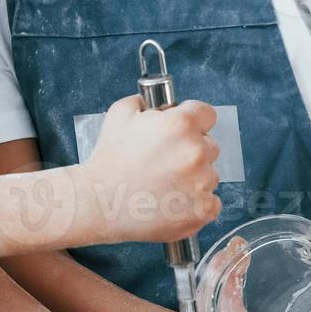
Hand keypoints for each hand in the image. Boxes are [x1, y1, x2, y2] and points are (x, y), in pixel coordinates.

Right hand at [76, 96, 222, 243]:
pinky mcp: (202, 210)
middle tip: (165, 162)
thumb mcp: (118, 115)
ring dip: (194, 178)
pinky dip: (196, 203)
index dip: (194, 122)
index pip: (207, 114)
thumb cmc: (107, 163)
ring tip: (164, 184)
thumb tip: (155, 103)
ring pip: (210, 175)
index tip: (183, 131)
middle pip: (210, 146)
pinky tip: (172, 201)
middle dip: (192, 151)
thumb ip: (144, 101)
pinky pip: (212, 202)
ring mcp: (201, 183)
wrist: (99, 204)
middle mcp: (195, 152)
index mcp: (180, 124)